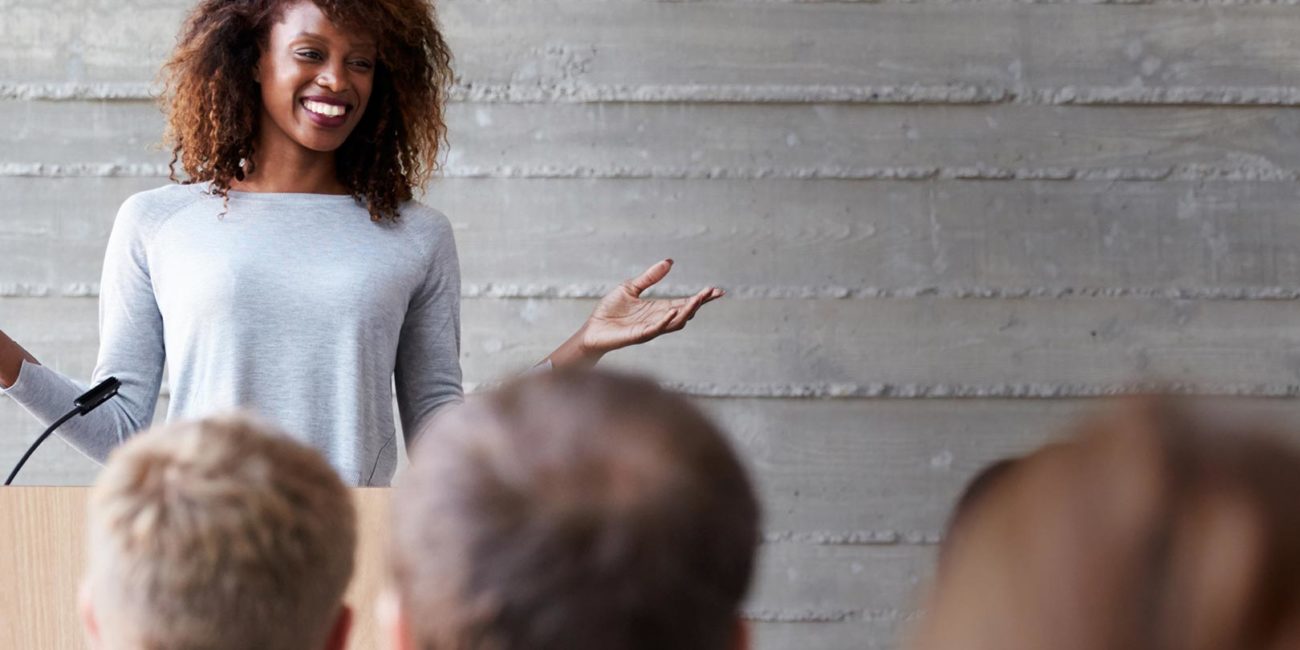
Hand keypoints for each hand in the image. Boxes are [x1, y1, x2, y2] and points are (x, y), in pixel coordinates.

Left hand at [581, 259, 723, 354]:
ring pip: (675, 322)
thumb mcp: (631, 287)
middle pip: (685, 312)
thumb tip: (669, 262)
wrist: (592, 329)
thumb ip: (650, 277)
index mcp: (659, 308)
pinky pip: (656, 329)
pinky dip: (665, 321)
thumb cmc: (610, 310)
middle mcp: (659, 320)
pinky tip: (672, 312)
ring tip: (698, 300)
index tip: (716, 291)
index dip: (701, 297)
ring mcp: (651, 328)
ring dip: (687, 311)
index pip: (685, 303)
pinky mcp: (639, 335)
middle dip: (699, 303)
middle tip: (712, 292)